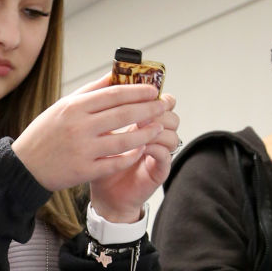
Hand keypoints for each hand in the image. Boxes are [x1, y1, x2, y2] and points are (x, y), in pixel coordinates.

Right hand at [12, 74, 177, 195]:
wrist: (24, 166)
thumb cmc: (45, 133)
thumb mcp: (62, 105)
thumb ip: (90, 91)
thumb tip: (115, 74)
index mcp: (74, 107)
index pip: (114, 94)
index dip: (137, 91)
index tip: (154, 90)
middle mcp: (79, 127)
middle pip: (123, 115)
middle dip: (149, 109)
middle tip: (164, 106)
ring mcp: (82, 150)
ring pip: (124, 140)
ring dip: (146, 133)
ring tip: (158, 128)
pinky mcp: (84, 171)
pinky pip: (115, 162)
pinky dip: (131, 156)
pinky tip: (141, 149)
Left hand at [89, 90, 179, 219]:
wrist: (103, 193)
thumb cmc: (100, 161)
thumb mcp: (99, 131)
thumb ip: (106, 108)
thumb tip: (108, 77)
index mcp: (144, 121)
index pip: (158, 100)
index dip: (153, 94)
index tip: (141, 88)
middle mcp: (155, 135)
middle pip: (170, 113)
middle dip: (157, 109)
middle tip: (143, 106)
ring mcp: (160, 152)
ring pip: (172, 133)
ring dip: (157, 128)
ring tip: (141, 126)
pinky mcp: (159, 170)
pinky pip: (165, 155)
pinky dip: (155, 148)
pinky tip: (141, 146)